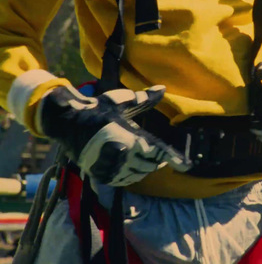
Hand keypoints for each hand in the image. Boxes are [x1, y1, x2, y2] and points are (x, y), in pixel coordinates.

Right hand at [36, 85, 190, 185]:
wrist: (67, 123)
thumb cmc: (97, 109)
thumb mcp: (120, 102)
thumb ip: (144, 98)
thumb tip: (163, 88)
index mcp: (129, 137)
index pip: (158, 151)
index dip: (175, 159)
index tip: (188, 166)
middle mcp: (122, 155)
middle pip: (151, 164)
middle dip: (159, 160)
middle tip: (161, 154)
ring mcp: (111, 167)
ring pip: (140, 173)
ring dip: (146, 167)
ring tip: (144, 157)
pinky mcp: (103, 175)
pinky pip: (126, 180)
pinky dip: (133, 174)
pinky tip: (132, 165)